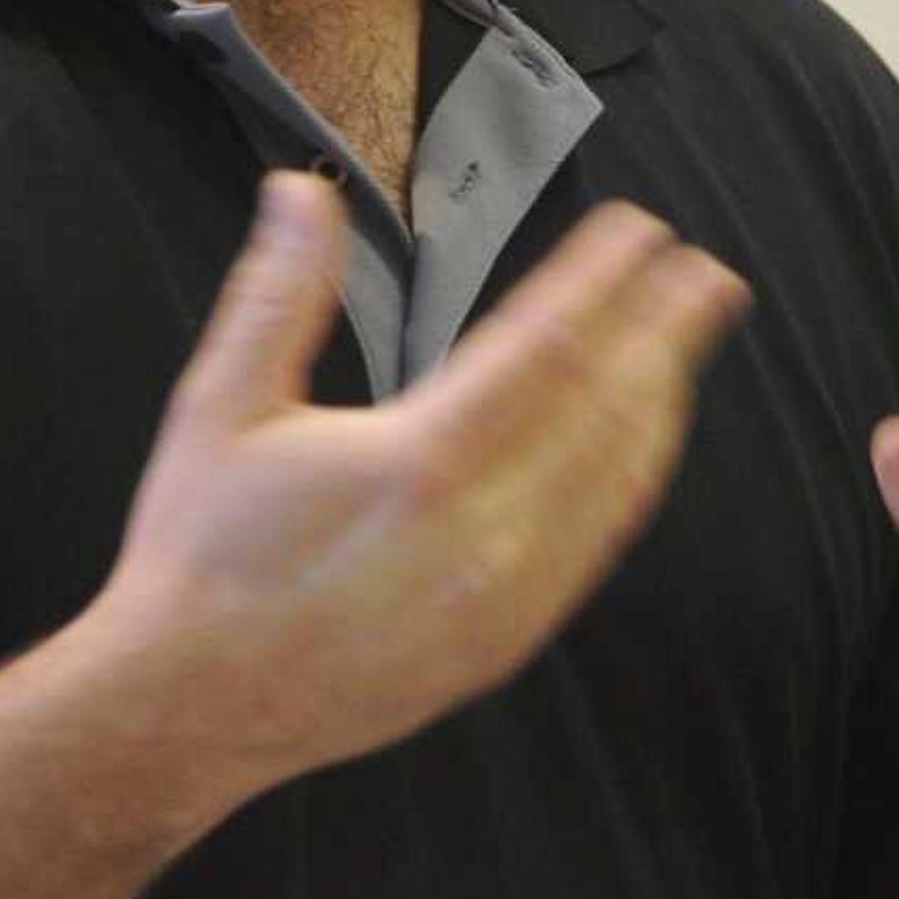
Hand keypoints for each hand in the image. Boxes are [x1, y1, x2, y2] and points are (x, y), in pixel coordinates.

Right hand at [101, 171, 749, 790]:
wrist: (192, 705)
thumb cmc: (204, 554)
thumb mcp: (223, 405)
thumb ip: (278, 293)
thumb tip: (301, 194)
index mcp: (419, 463)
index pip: (544, 346)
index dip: (601, 281)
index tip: (640, 231)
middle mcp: (482, 533)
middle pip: (604, 408)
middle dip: (662, 331)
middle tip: (706, 273)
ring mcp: (505, 596)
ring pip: (614, 481)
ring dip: (660, 401)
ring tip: (688, 342)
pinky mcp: (506, 642)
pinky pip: (595, 547)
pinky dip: (632, 481)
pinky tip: (640, 447)